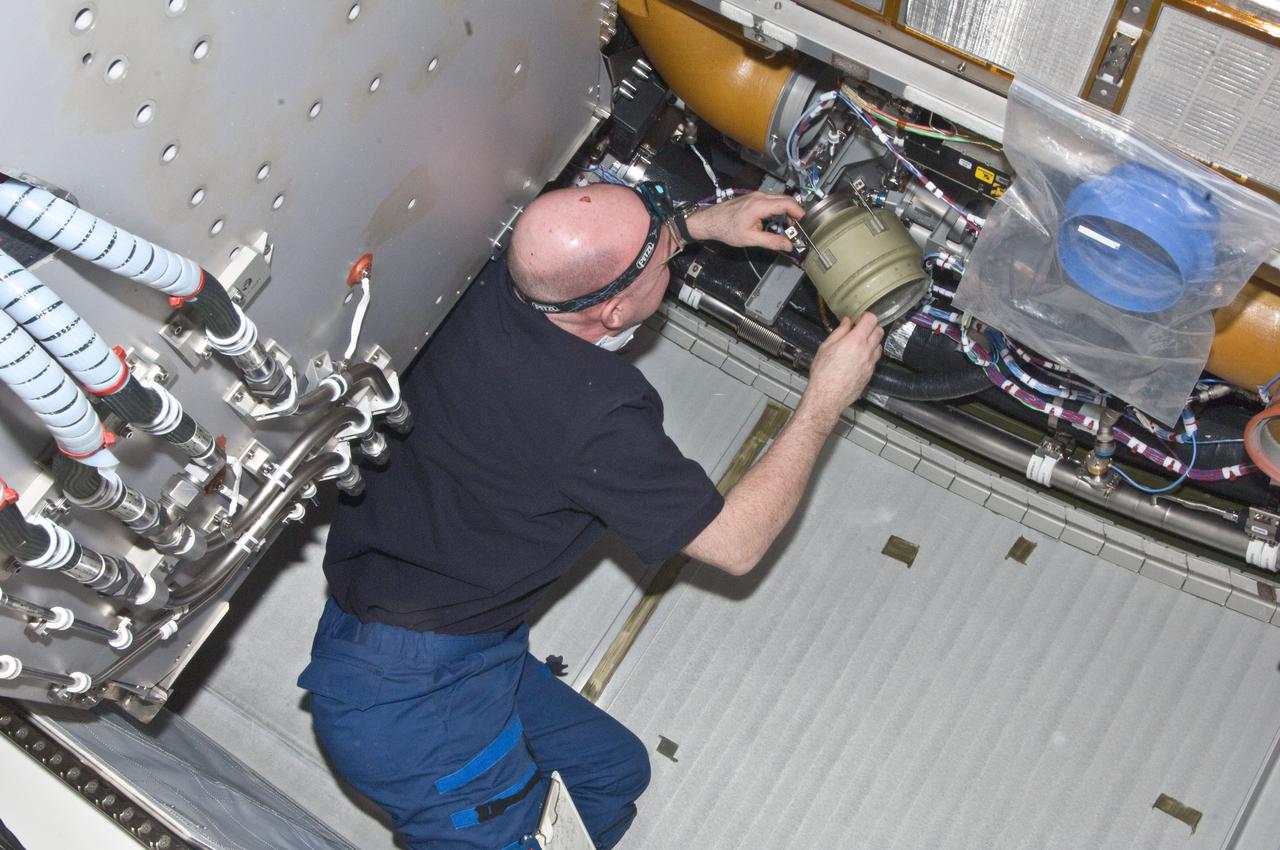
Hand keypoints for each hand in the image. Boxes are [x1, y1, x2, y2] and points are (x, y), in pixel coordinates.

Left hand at [685, 191, 804, 252]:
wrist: (710, 221)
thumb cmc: (727, 229)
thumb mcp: (750, 239)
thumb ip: (771, 241)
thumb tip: (788, 245)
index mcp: (760, 205)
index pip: (787, 203)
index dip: (799, 213)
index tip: (804, 224)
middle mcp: (760, 196)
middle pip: (786, 199)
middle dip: (796, 212)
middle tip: (799, 227)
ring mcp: (756, 195)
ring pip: (779, 198)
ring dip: (788, 210)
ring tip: (790, 225)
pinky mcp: (754, 198)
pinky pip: (772, 199)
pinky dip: (779, 208)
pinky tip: (778, 220)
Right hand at [798, 314, 883, 425]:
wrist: (827, 396)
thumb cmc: (823, 373)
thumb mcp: (826, 347)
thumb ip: (839, 332)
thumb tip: (847, 322)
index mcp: (855, 341)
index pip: (871, 320)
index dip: (866, 316)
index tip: (860, 318)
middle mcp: (867, 351)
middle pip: (879, 331)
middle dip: (872, 327)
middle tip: (861, 329)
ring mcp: (871, 363)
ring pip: (879, 345)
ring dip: (873, 341)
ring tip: (860, 344)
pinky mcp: (871, 373)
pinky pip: (875, 359)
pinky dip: (871, 354)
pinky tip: (859, 358)